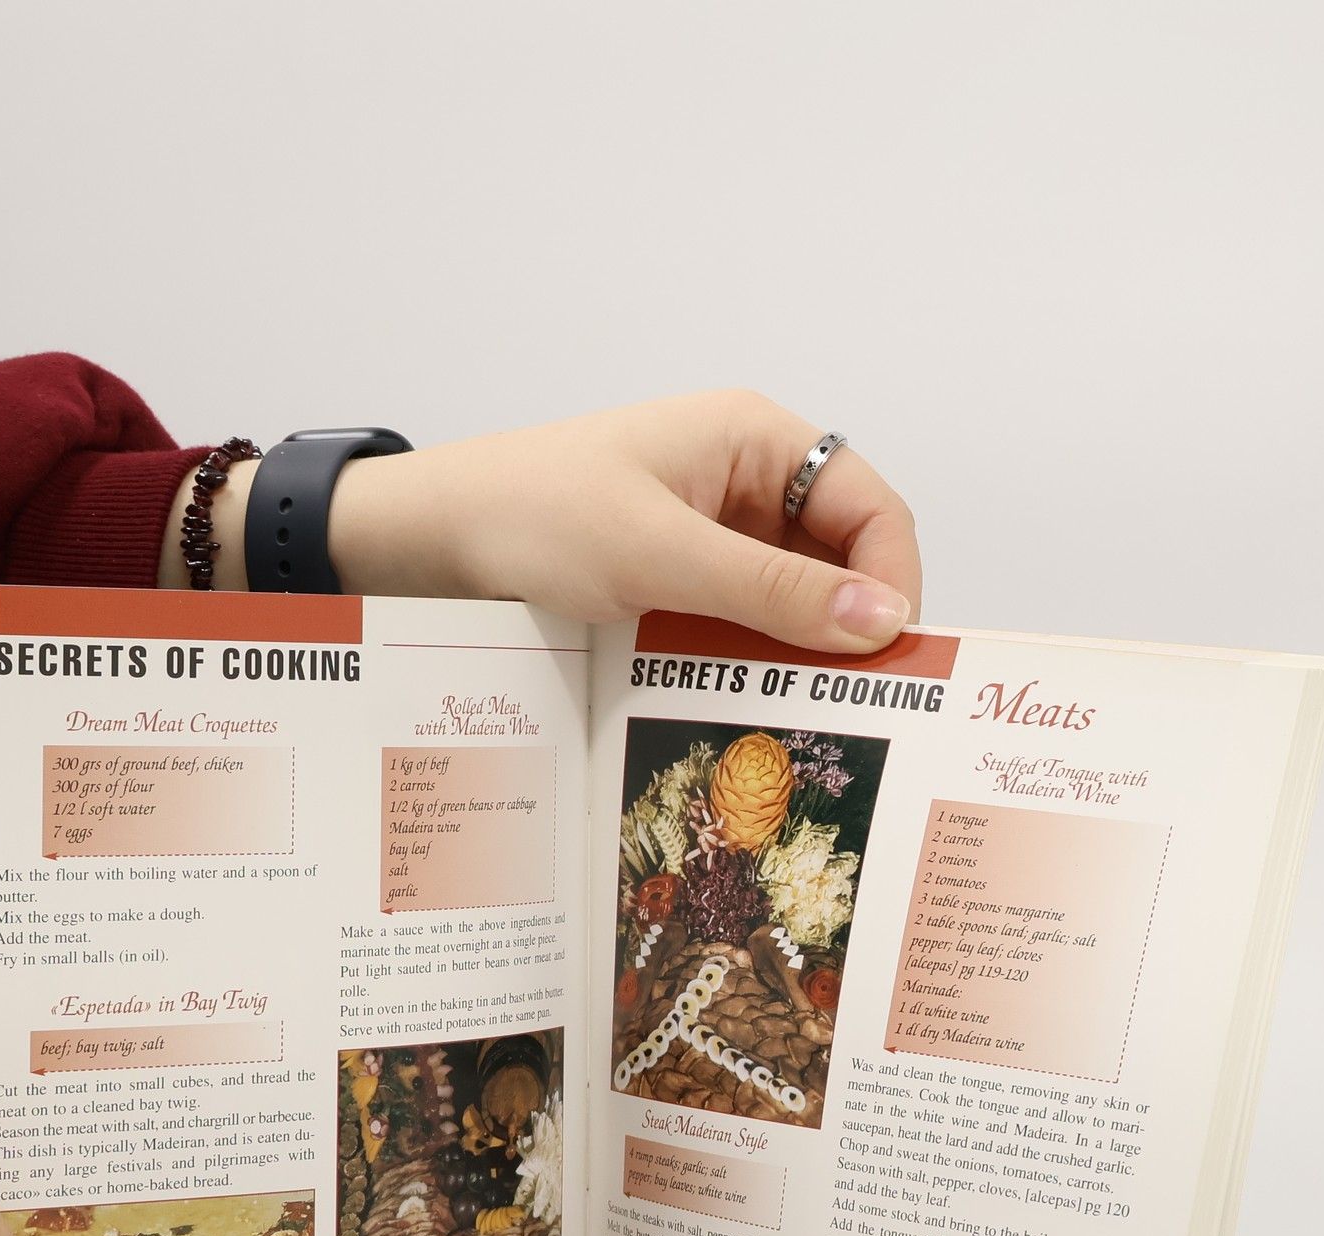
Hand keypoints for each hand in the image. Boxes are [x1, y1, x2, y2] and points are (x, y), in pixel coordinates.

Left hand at [331, 391, 920, 652]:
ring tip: (793, 708)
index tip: (885, 658)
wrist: (432, 538)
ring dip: (797, 649)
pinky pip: (743, 620)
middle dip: (848, 624)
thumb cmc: (532, 515)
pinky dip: (751, 656)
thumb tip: (881, 621)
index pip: (870, 507)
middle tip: (847, 702)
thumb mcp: (660, 555)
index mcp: (754, 439)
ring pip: (793, 598)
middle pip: (841, 557)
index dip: (891, 580)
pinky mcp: (680, 576)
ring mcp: (713, 530)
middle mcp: (745, 480)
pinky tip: (742, 696)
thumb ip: (772, 591)